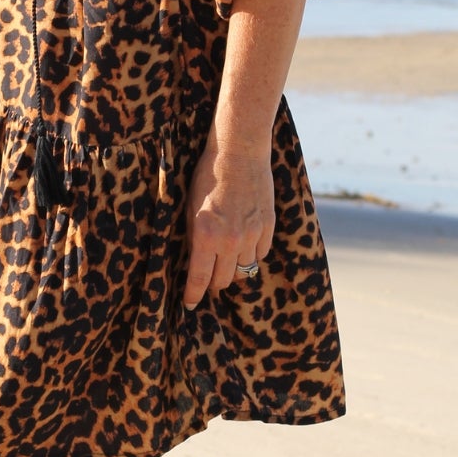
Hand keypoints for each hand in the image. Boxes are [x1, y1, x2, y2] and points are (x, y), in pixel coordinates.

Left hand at [181, 130, 274, 308]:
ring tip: (225, 262)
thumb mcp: (189, 208)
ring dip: (232, 270)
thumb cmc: (207, 176)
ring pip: (243, 269)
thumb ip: (193, 238)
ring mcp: (252, 234)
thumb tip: (193, 264)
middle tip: (208, 281)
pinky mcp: (268, 226)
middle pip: (224, 280)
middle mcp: (230, 239)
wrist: (239, 152)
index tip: (190, 304)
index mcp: (205, 234)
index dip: (193, 295)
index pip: (200, 278)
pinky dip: (250, 255)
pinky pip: (259, 254)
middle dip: (213, 284)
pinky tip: (242, 246)